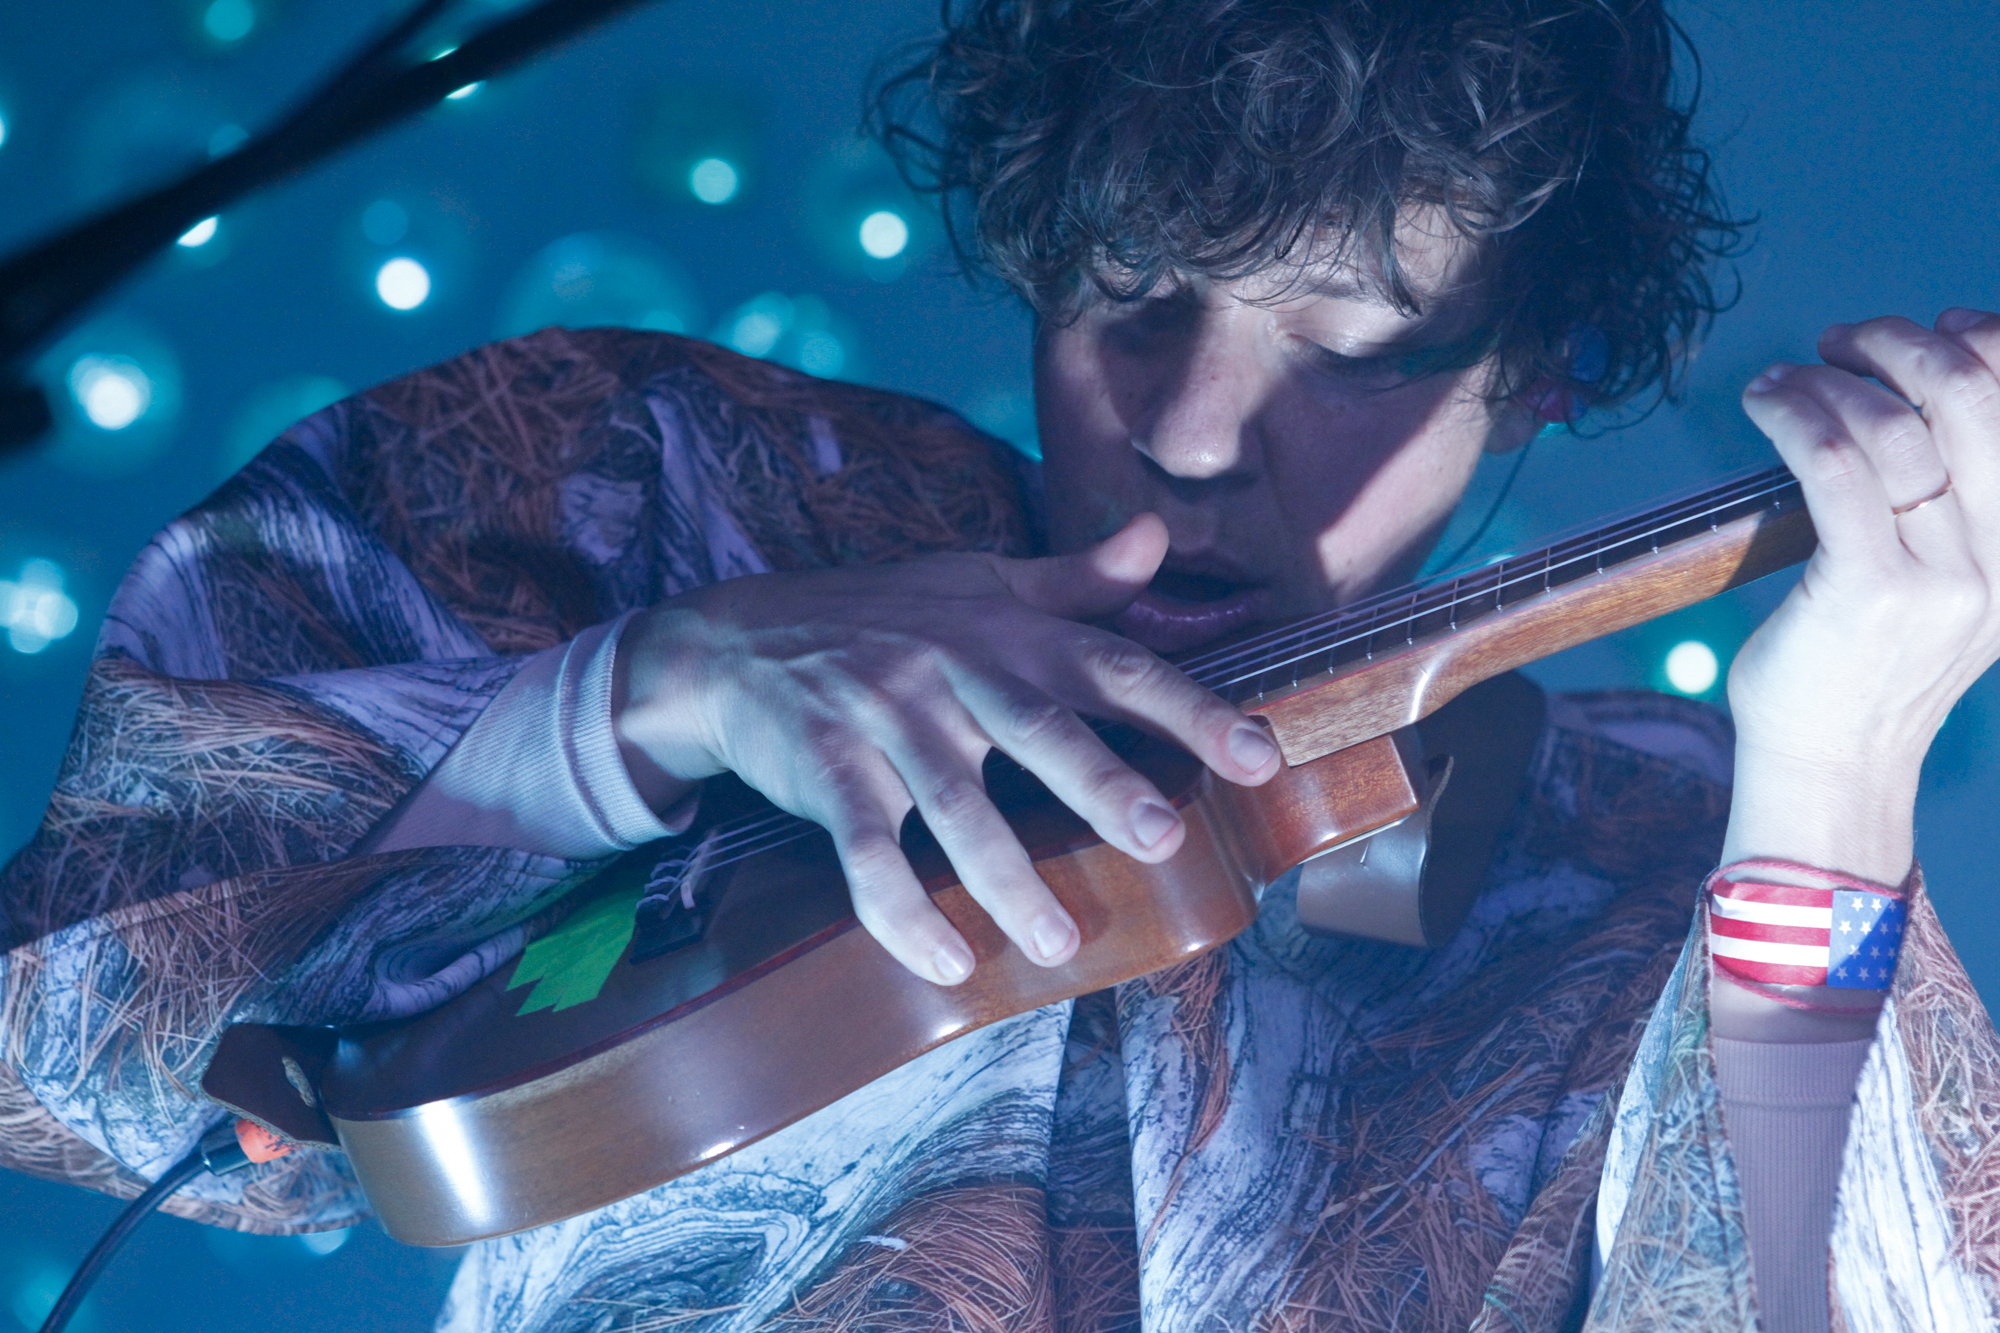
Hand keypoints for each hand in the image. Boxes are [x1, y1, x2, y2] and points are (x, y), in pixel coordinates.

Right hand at [611, 514, 1281, 985]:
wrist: (733, 642)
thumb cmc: (878, 618)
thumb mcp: (977, 583)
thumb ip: (1073, 579)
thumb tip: (1158, 538)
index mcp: (1007, 632)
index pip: (1112, 666)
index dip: (1190, 709)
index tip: (1261, 756)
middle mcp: (952, 671)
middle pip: (1037, 726)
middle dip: (1102, 781)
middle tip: (1165, 838)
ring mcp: (884, 720)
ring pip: (951, 801)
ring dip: (1004, 875)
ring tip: (1058, 941)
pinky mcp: (826, 771)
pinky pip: (864, 847)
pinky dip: (900, 906)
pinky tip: (945, 960)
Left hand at [1717, 309, 1999, 1038]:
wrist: (1831, 768)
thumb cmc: (1864, 669)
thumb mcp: (1948, 589)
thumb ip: (1954, 508)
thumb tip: (1914, 394)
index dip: (1987, 345)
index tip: (1935, 328)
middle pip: (1971, 398)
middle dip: (1902, 346)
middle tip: (1845, 343)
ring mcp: (1940, 578)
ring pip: (1893, 425)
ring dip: (1833, 379)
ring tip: (1791, 380)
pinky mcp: (1866, 589)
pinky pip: (1831, 464)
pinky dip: (1794, 412)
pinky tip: (1765, 401)